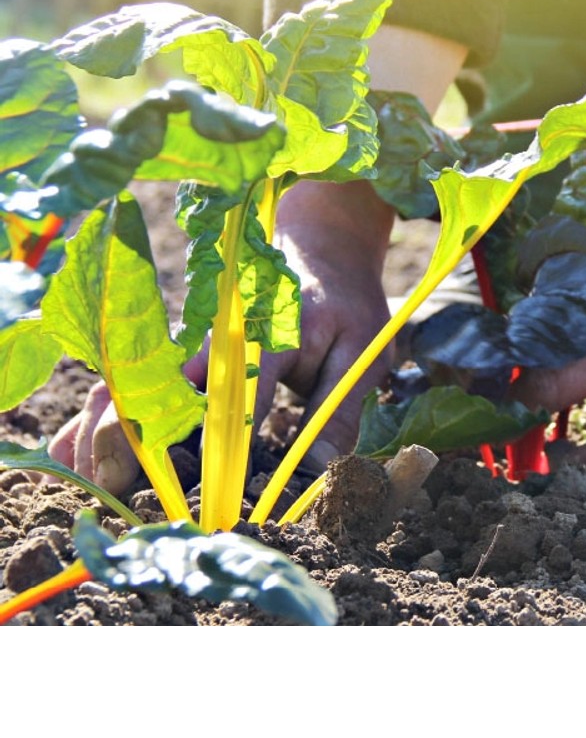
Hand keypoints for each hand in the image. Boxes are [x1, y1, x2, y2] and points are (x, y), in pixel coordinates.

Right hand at [49, 180, 396, 495]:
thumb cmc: (343, 299)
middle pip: (155, 391)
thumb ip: (339, 410)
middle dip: (130, 442)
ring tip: (95, 486)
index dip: (214, 449)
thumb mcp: (361, 350)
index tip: (202, 494)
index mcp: (260, 336)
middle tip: (119, 491)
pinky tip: (71, 458)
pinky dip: (93, 419)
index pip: (229, 398)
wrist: (321, 242)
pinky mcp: (172, 353)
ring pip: (125, 388)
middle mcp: (208, 339)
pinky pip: (123, 385)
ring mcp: (183, 344)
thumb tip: (317, 470)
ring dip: (102, 436)